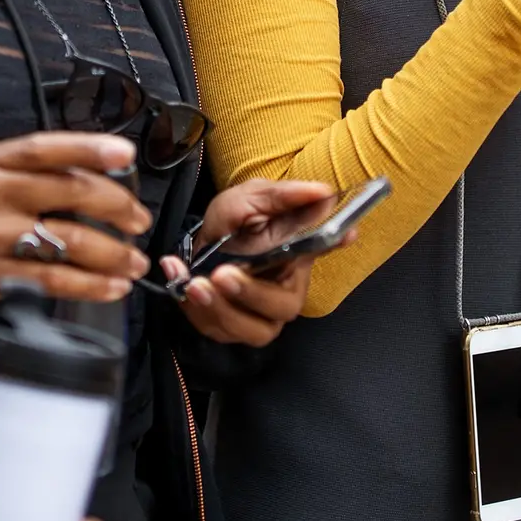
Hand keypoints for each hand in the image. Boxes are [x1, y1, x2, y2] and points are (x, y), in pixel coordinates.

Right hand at [0, 132, 147, 333]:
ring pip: (70, 240)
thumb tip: (93, 171)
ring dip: (113, 253)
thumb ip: (25, 170)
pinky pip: (55, 280)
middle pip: (70, 192)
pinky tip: (112, 288)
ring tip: (135, 260)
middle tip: (140, 219)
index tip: (127, 155)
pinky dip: (91, 286)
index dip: (91, 148)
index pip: (47, 148)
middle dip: (117, 206)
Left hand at [159, 180, 337, 345]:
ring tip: (193, 283)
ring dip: (218, 308)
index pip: (322, 251)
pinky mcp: (230, 327)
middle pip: (281, 307)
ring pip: (248, 329)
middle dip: (249, 294)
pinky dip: (192, 307)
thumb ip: (283, 197)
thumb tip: (323, 191)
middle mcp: (284, 292)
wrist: (204, 239)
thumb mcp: (251, 198)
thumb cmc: (235, 218)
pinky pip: (215, 328)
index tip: (341, 234)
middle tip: (221, 274)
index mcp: (297, 257)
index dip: (329, 246)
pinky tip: (178, 278)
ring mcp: (258, 316)